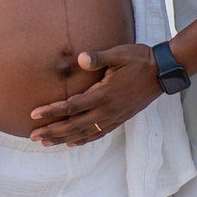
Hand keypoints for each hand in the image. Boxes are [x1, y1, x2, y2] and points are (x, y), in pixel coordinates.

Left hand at [24, 44, 159, 144]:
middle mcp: (107, 110)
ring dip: (63, 139)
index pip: (71, 107)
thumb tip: (81, 57)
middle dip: (52, 131)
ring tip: (46, 143)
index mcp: (103, 94)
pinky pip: (98, 134)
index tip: (34, 115)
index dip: (52, 111)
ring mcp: (114, 117)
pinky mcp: (120, 119)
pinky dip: (84, 140)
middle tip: (33, 136)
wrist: (163, 72)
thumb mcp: (119, 54)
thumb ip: (99, 58)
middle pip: (73, 125)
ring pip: (84, 133)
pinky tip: (72, 143)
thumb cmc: (139, 59)